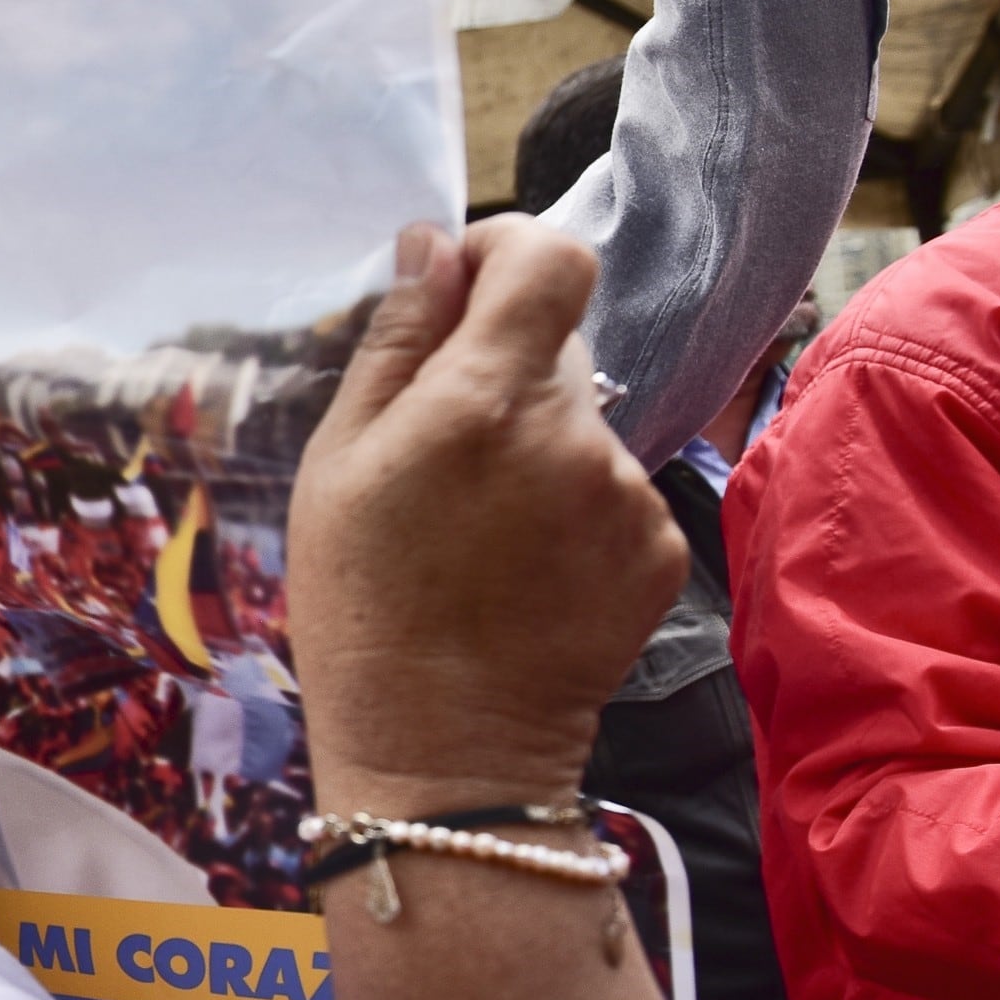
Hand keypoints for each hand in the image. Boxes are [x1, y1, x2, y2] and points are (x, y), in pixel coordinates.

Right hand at [289, 219, 686, 816]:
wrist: (443, 752)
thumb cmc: (361, 605)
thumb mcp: (339, 462)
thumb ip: (395, 343)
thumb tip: (431, 247)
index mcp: (483, 398)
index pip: (551, 255)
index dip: (509, 252)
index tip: (467, 287)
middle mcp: (573, 432)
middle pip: (558, 346)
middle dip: (503, 373)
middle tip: (442, 456)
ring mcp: (628, 493)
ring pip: (584, 424)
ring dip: (538, 450)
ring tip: (478, 535)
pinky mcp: (661, 547)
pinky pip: (616, 491)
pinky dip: (574, 512)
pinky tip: (523, 572)